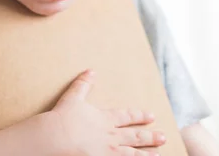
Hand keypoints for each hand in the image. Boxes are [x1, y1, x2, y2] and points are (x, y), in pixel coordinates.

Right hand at [49, 70, 165, 155]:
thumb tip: (90, 70)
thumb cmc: (62, 118)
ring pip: (132, 153)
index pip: (127, 116)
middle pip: (135, 135)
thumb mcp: (73, 97)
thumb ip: (83, 84)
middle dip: (150, 136)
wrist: (55, 137)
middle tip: (163, 137)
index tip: (151, 116)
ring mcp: (109, 151)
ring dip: (146, 154)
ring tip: (157, 154)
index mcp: (105, 118)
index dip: (140, 116)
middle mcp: (111, 135)